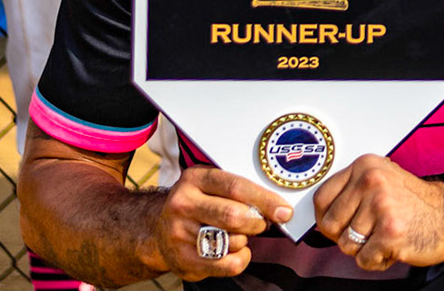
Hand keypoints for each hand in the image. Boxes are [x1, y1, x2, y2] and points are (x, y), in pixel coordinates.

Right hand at [152, 166, 289, 281]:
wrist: (159, 229)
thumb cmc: (200, 204)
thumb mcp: (212, 185)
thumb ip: (240, 189)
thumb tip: (279, 206)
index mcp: (195, 179)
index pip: (235, 187)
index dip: (264, 199)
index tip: (285, 211)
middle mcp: (182, 204)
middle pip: (234, 216)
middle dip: (257, 222)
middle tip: (262, 222)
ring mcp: (179, 234)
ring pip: (232, 241)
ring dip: (245, 240)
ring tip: (239, 234)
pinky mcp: (183, 260)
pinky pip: (227, 264)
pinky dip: (240, 259)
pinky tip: (236, 250)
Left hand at [312, 155, 443, 272]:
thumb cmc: (412, 202)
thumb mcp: (381, 180)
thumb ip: (351, 191)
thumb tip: (320, 214)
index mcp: (365, 166)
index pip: (321, 199)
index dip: (326, 218)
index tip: (339, 224)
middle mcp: (371, 181)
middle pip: (329, 225)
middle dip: (346, 236)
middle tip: (368, 233)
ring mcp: (381, 206)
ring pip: (346, 245)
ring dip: (365, 249)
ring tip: (384, 237)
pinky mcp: (391, 232)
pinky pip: (363, 260)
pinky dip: (377, 260)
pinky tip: (393, 247)